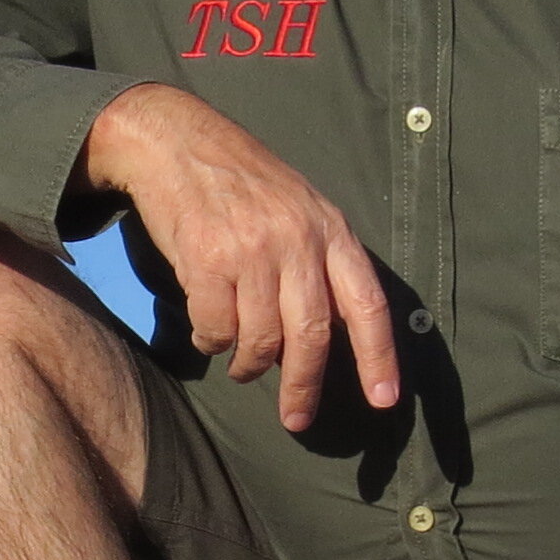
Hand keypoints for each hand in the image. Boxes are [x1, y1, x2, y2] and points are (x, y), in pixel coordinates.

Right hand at [80, 86, 401, 431]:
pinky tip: (209, 332)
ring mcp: (252, 250)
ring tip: (241, 364)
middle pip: (313, 334)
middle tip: (297, 419)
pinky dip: (212, 342)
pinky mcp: (207, 260)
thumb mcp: (299, 208)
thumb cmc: (240, 181)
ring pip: (261, 338)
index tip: (383, 401)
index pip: (367, 303)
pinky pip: (216, 329)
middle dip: (305, 386)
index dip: (379, 357)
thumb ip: (320, 262)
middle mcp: (298, 240)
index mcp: (330, 229)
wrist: (176, 140)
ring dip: (249, 364)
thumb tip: (328, 334)